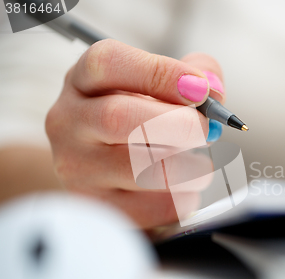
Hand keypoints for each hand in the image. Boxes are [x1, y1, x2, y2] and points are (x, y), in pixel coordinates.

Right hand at [46, 39, 225, 228]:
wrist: (102, 169)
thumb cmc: (138, 121)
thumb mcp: (156, 86)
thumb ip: (193, 74)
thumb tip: (215, 90)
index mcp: (83, 81)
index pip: (109, 64)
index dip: (161, 73)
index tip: (200, 89)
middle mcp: (69, 121)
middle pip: (118, 118)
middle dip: (179, 124)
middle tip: (208, 131)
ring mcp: (76, 168)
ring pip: (139, 169)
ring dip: (188, 168)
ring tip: (200, 165)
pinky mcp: (95, 208)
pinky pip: (150, 208)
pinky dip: (182, 199)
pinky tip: (185, 190)